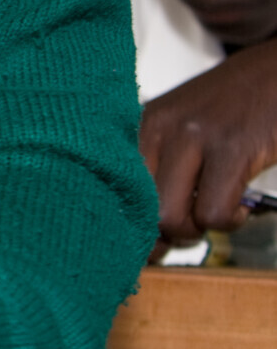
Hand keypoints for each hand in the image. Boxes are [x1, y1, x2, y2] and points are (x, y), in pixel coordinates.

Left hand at [141, 38, 276, 242]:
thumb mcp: (179, 124)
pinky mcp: (232, 148)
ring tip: (213, 213)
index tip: (145, 243)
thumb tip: (145, 237)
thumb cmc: (230, 105)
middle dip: (164, 235)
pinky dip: (229, 222)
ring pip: (171, 217)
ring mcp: (193, 137)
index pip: (108, 188)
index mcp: (138, 126)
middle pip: (137, 211)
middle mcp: (157, 129)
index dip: (126, 228)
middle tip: (189, 229)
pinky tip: (240, 206)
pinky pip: (215, 213)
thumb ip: (157, 166)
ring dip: (196, 231)